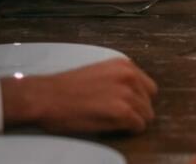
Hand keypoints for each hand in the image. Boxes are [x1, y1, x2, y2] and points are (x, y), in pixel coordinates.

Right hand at [1, 59, 156, 133]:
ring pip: (146, 114)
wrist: (47, 97)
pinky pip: (138, 125)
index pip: (148, 87)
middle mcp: (130, 76)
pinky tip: (119, 130)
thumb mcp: (101, 73)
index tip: (130, 107)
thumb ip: (120, 80)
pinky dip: (131, 130)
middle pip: (149, 101)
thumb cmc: (67, 88)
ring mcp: (127, 94)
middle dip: (139, 110)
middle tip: (124, 119)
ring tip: (119, 125)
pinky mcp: (121, 111)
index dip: (139, 99)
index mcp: (125, 65)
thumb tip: (133, 94)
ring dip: (135, 121)